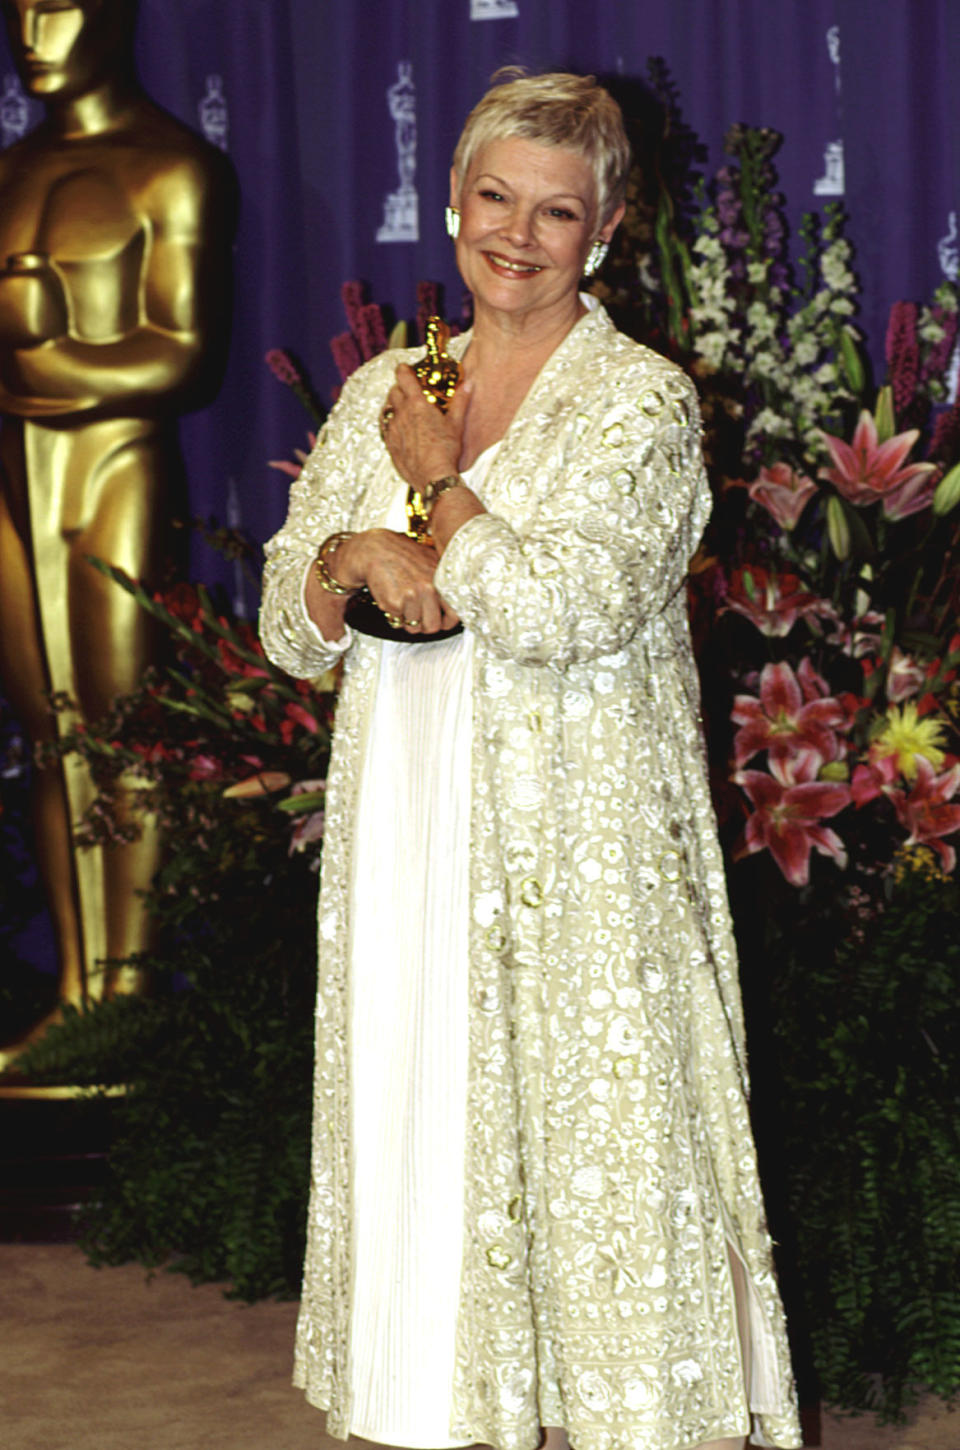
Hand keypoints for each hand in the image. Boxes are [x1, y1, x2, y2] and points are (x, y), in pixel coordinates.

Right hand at [338, 529, 459, 634]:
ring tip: (401, 602)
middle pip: (433, 626)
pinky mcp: (395, 603)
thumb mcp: (431, 561)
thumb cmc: (402, 554)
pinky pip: (397, 623)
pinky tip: (391, 599)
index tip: (441, 624)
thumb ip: (444, 581)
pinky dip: (393, 616)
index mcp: (441, 579)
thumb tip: (454, 602)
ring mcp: (412, 596)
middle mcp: (429, 588)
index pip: (454, 613)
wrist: (376, 549)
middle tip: (416, 616)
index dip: (446, 623)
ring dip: (406, 620)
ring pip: (414, 628)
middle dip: (424, 625)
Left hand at [380, 364, 470, 490]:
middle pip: (393, 392)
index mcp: (417, 404)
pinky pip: (384, 428)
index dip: (402, 370)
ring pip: (386, 410)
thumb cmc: (445, 452)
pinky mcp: (390, 445)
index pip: (404, 378)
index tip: (403, 368)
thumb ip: (460, 402)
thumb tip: (468, 386)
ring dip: (392, 405)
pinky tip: (395, 427)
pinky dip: (389, 423)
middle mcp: (402, 414)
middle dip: (398, 387)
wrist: (433, 477)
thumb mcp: (456, 424)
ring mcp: (393, 430)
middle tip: (405, 389)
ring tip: (399, 407)